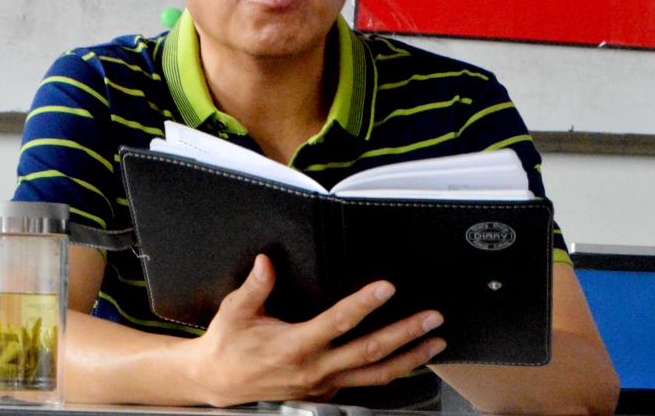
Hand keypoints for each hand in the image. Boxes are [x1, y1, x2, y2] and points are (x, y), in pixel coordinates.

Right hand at [183, 254, 445, 406]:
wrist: (219, 381)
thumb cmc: (228, 344)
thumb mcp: (235, 311)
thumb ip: (255, 286)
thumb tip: (267, 261)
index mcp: (294, 345)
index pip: (337, 323)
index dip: (363, 305)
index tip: (386, 288)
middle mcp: (314, 369)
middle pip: (369, 352)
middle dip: (405, 334)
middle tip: (432, 318)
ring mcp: (322, 385)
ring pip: (375, 375)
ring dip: (409, 358)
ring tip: (435, 342)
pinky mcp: (324, 393)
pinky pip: (364, 384)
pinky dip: (390, 372)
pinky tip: (408, 360)